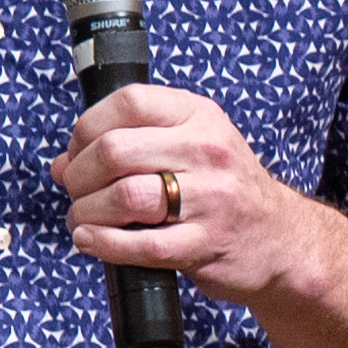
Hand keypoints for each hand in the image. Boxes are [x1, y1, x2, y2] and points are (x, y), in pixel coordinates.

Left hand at [55, 83, 346, 309]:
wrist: (284, 239)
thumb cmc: (228, 191)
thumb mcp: (192, 147)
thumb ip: (131, 146)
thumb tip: (63, 165)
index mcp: (199, 117)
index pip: (128, 102)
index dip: (87, 127)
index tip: (79, 151)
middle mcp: (207, 151)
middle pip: (115, 151)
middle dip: (80, 175)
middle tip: (77, 191)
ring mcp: (210, 198)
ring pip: (123, 197)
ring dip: (87, 211)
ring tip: (83, 219)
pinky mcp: (205, 243)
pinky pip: (140, 244)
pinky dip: (103, 243)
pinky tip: (92, 240)